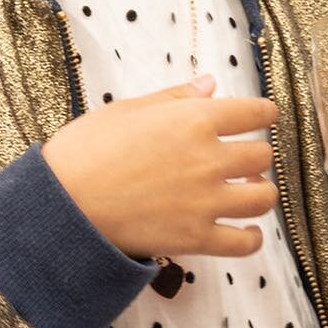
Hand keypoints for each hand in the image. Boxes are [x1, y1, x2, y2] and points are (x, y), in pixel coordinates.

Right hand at [43, 75, 277, 260]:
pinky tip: (246, 232)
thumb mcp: (128, 109)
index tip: (262, 118)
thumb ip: (176, 97)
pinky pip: (244, 244)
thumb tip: (211, 84)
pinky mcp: (197, 238)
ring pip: (263, 198)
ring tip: (246, 192)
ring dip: (259, 193)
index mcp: (195, 120)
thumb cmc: (86, 150)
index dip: (264, 114)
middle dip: (255, 156)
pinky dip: (252, 239)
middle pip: (261, 156)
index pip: (255, 113)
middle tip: (241, 161)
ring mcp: (206, 201)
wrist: (63, 203)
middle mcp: (209, 159)